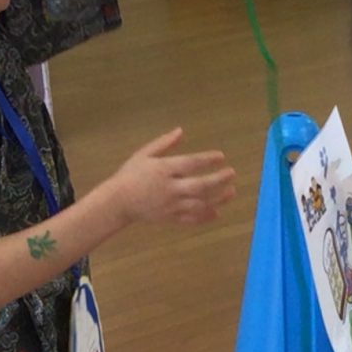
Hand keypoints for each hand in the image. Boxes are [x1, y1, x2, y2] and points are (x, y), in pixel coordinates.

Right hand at [106, 128, 236, 226]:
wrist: (118, 202)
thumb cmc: (131, 174)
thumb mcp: (144, 154)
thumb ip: (164, 143)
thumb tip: (181, 131)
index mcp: (164, 170)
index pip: (191, 163)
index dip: (207, 159)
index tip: (221, 156)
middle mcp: (170, 188)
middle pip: (200, 185)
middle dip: (218, 180)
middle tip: (232, 174)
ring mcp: (171, 205)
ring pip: (200, 204)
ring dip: (218, 199)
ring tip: (231, 192)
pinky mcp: (170, 219)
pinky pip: (191, 219)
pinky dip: (205, 217)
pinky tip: (217, 212)